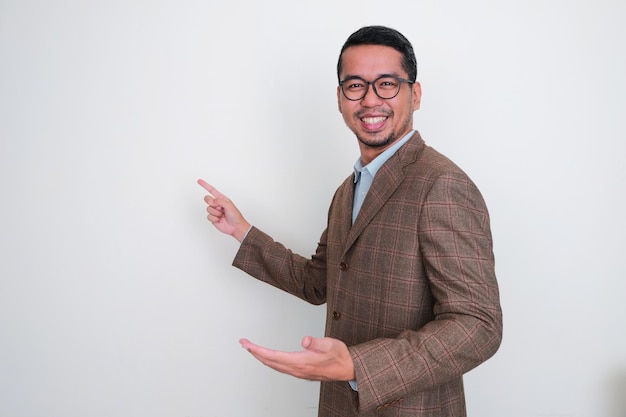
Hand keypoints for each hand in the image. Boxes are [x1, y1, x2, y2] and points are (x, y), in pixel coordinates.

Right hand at [197, 179, 250, 241]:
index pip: (212, 190)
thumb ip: (219, 201)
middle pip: (207, 199)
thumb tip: (211, 201)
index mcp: (221, 198)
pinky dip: (214, 218)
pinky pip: (208, 216)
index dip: (205, 185)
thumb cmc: (235, 216)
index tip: (199, 180)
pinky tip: (220, 220)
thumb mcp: (229, 205)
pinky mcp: (212, 218)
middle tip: (219, 207)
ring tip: (222, 215)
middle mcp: (217, 204)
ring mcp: (214, 211)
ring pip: (208, 208)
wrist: (236, 227)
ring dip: (216, 212)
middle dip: (212, 203)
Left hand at [239, 336, 355, 381]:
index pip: (274, 356)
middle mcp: (297, 369)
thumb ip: (316, 342)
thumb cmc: (340, 356)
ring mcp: (298, 372)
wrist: (348, 369)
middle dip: (255, 352)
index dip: (258, 350)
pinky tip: (268, 358)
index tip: (247, 344)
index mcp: (301, 362)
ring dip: (261, 357)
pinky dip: (270, 361)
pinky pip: (280, 367)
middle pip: (270, 362)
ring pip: (274, 365)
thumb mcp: (330, 344)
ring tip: (252, 349)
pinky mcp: (300, 372)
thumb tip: (304, 341)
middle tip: (244, 343)